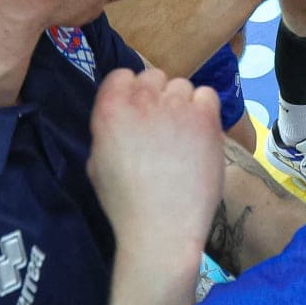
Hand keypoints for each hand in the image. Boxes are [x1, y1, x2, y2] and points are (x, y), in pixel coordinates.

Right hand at [86, 66, 223, 262]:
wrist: (161, 228)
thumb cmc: (126, 203)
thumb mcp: (97, 162)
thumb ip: (109, 129)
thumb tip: (123, 116)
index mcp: (109, 108)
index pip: (122, 76)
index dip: (131, 94)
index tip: (137, 115)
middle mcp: (141, 99)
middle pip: (154, 77)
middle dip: (157, 98)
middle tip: (162, 130)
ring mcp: (175, 105)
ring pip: (182, 86)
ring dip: (182, 105)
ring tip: (182, 138)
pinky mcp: (205, 116)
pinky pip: (208, 95)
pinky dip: (205, 111)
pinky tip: (200, 136)